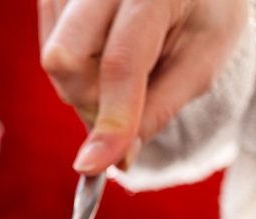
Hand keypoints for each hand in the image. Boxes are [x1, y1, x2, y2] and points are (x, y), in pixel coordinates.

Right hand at [39, 0, 247, 173]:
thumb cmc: (205, 11)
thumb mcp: (203, 61)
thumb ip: (159, 109)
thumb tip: (116, 159)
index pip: (120, 62)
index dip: (109, 118)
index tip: (94, 165)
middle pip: (64, 58)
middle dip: (88, 100)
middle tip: (123, 110)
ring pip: (54, 60)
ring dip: (83, 86)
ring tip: (122, 70)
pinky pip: (49, 50)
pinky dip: (75, 69)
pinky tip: (103, 54)